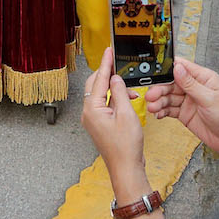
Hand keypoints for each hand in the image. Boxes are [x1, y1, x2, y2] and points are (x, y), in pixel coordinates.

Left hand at [80, 49, 149, 193]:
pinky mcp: (100, 124)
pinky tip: (127, 99)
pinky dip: (115, 99)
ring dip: (114, 88)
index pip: (99, 80)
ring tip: (129, 88)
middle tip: (117, 62)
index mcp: (92, 109)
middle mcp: (89, 113)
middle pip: (96, 85)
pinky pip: (105, 104)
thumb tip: (115, 78)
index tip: (109, 51)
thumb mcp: (126, 114)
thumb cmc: (126, 146)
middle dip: (108, 74)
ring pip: (101, 95)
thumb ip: (119, 92)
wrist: (126, 167)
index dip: (106, 64)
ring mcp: (93, 119)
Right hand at [144, 57, 218, 160]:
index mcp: (203, 78)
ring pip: (168, 97)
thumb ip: (191, 84)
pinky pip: (169, 109)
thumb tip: (178, 68)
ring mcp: (188, 101)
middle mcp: (194, 88)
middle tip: (151, 95)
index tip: (155, 74)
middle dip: (160, 89)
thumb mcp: (210, 99)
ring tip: (153, 107)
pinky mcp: (184, 113)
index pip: (182, 68)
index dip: (167, 69)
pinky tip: (158, 113)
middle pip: (171, 83)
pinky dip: (162, 111)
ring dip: (159, 101)